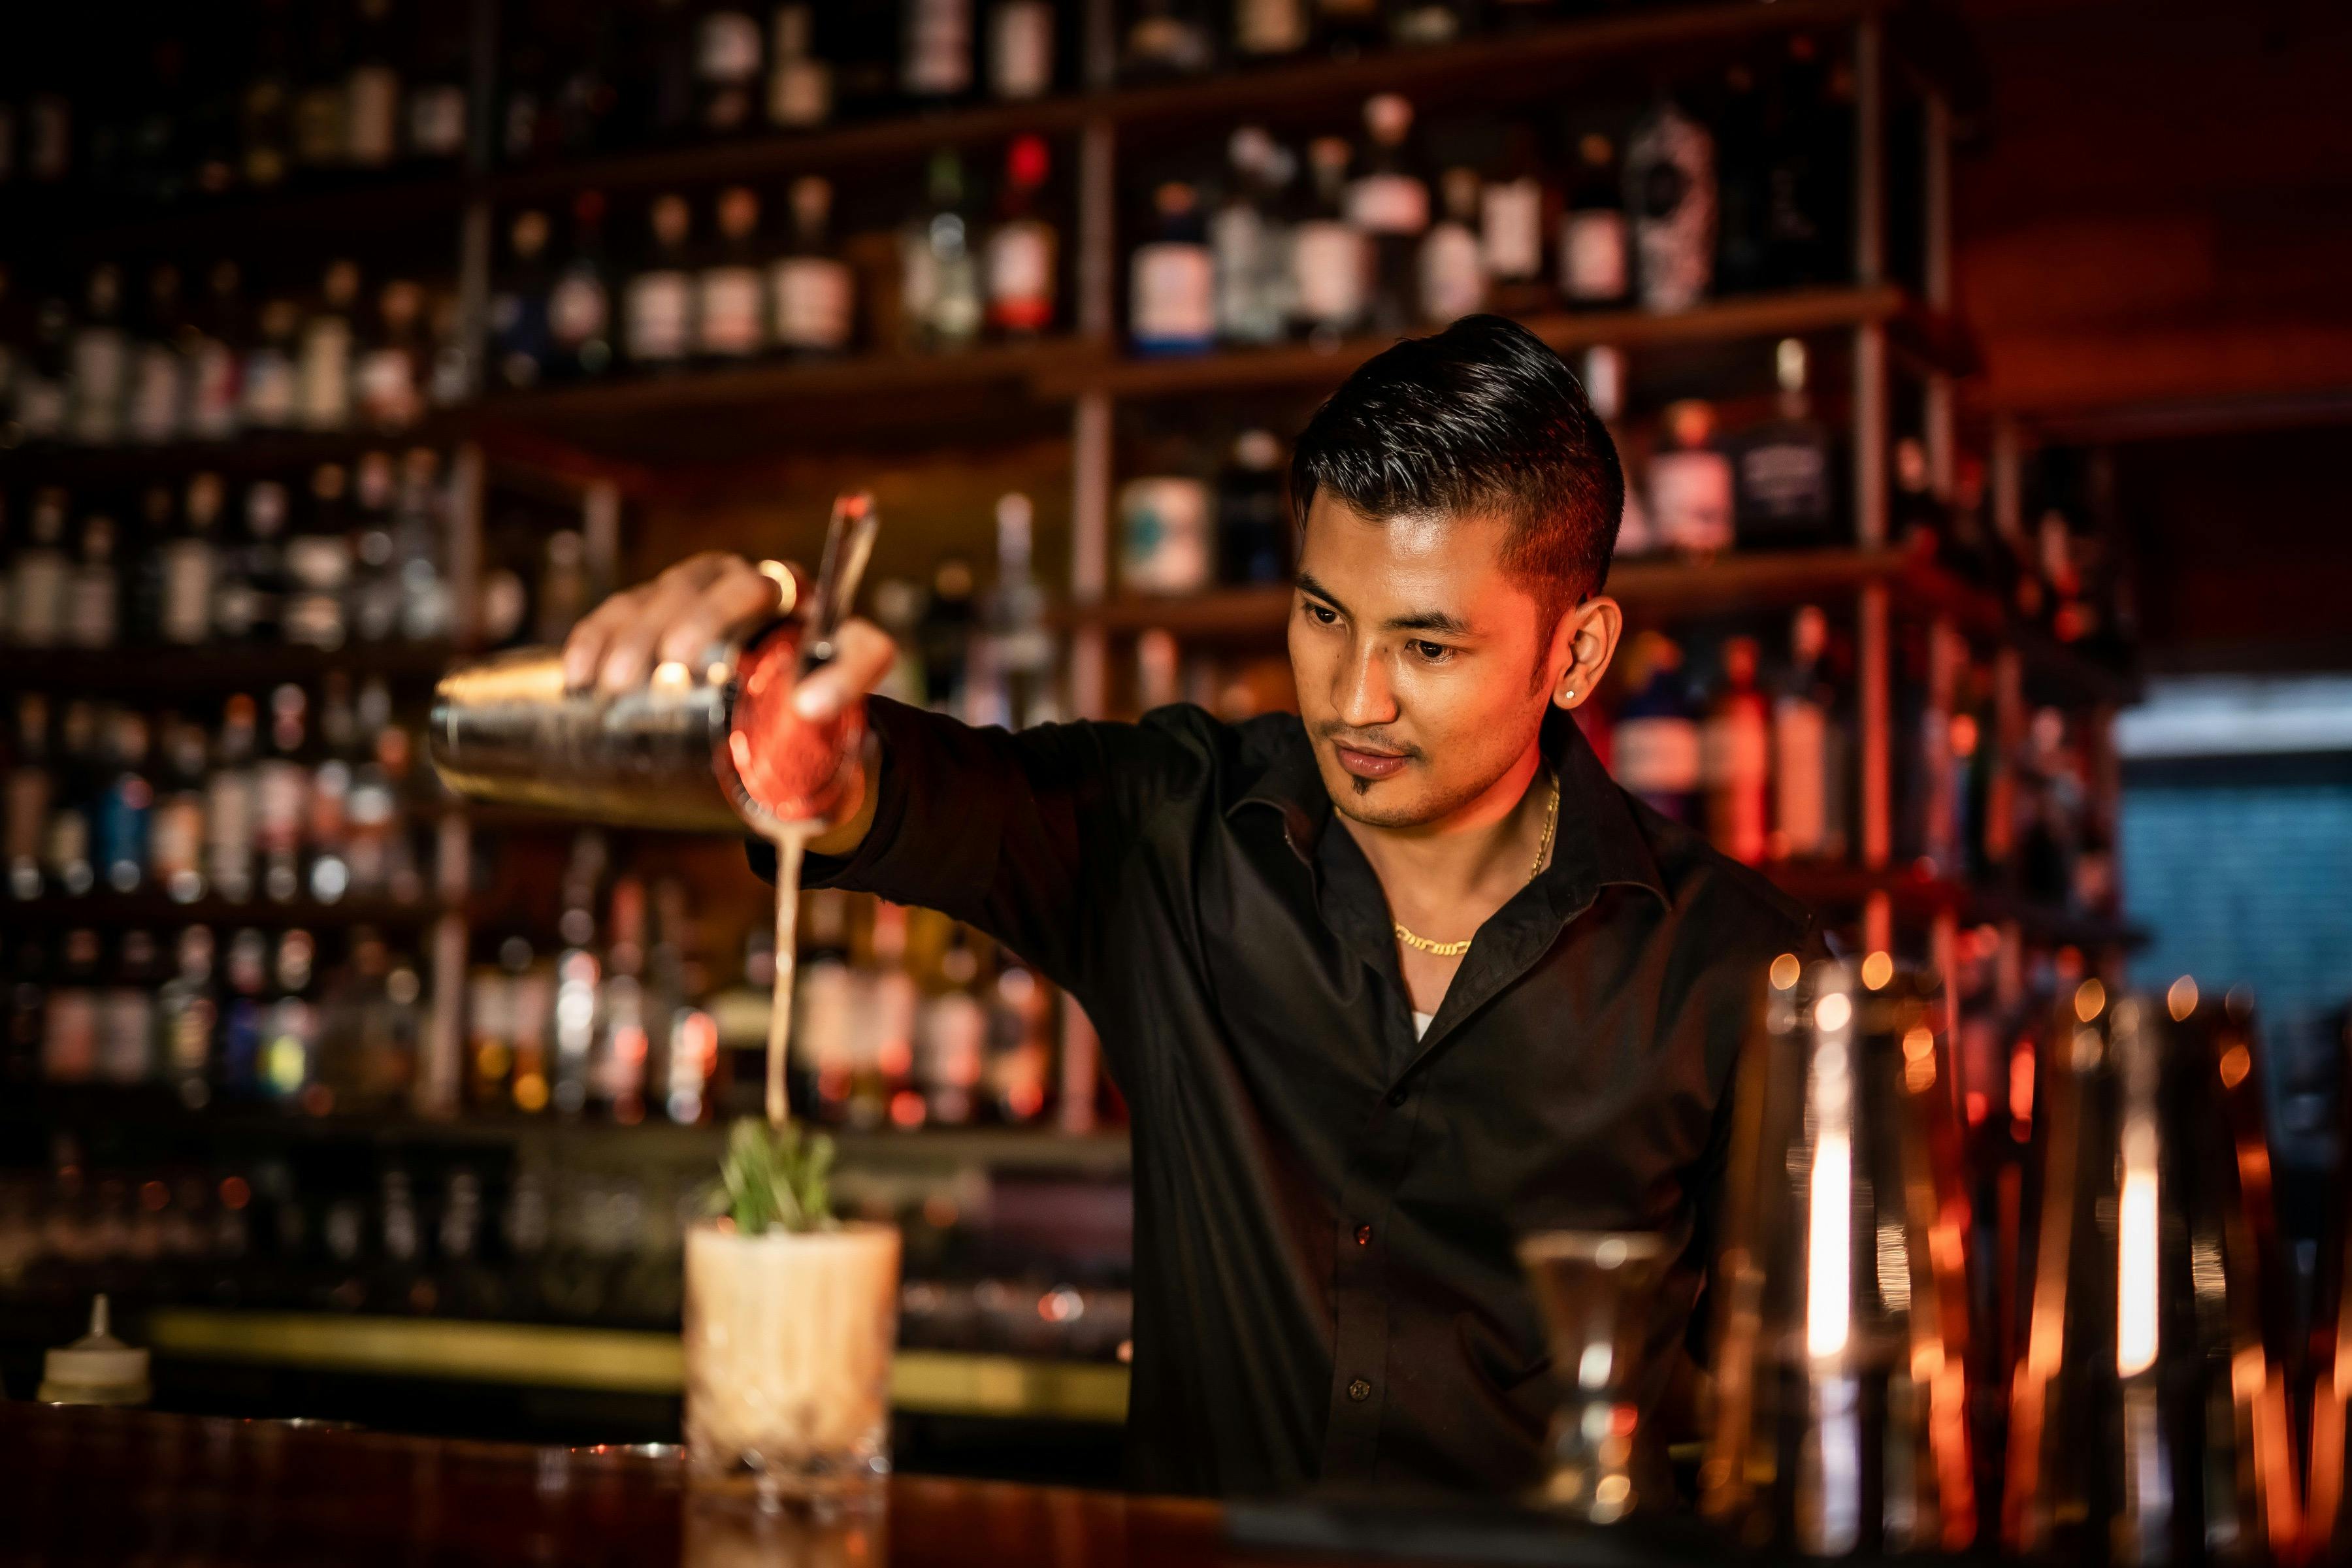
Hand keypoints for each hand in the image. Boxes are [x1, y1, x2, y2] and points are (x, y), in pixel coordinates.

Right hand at [559, 552, 897, 717]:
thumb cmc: (789, 714)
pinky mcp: (654, 602)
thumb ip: (827, 748)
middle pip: (742, 587)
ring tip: (619, 682)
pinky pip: (625, 606)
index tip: (809, 709)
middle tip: (676, 665)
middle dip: (704, 618)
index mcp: (829, 633)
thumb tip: (814, 754)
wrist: (748, 696)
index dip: (842, 672)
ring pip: (677, 588)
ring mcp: (707, 589)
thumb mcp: (818, 735)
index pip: (856, 645)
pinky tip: (582, 677)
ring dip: (642, 629)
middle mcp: (770, 594)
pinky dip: (600, 636)